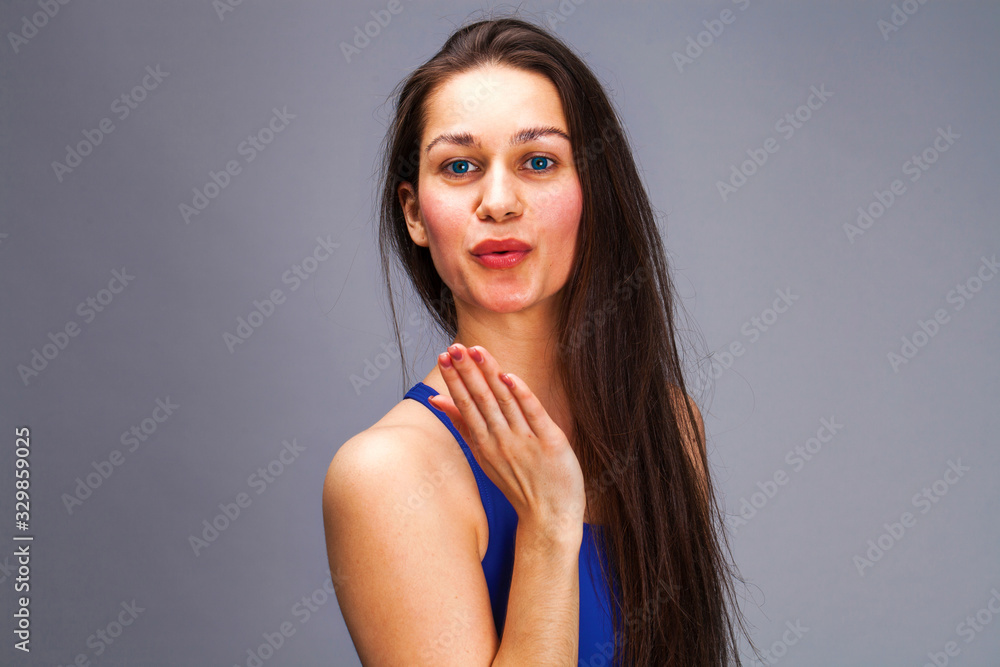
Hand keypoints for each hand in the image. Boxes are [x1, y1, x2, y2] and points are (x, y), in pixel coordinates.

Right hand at [426, 343, 585, 538]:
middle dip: (466, 372)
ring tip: (477, 351)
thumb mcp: (483, 455)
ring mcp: (525, 442)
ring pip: (504, 402)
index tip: (444, 355)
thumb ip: (463, 425)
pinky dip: (522, 395)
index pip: (465, 405)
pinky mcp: (551, 443)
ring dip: (490, 375)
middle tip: (454, 347)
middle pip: (480, 400)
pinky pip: (534, 414)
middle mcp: (501, 442)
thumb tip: (438, 400)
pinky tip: (510, 377)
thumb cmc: (517, 483)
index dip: (455, 379)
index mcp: (484, 443)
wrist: (549, 518)